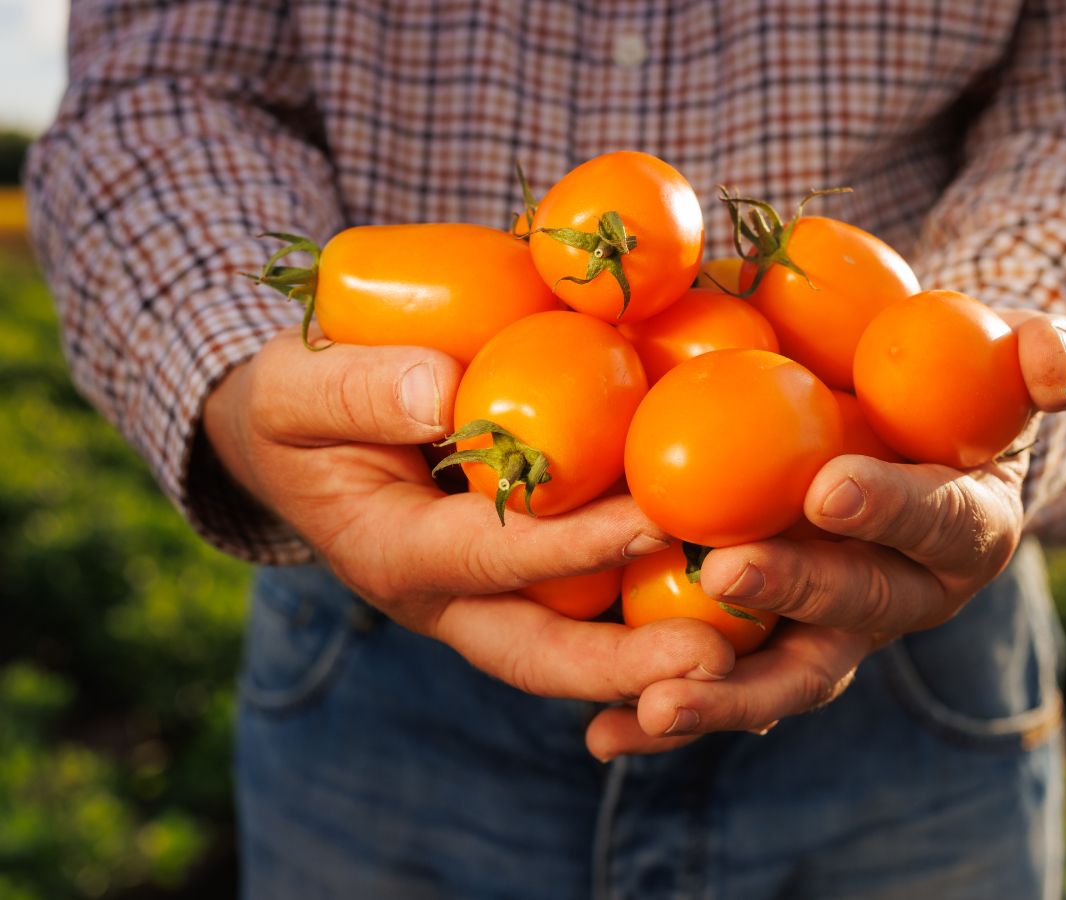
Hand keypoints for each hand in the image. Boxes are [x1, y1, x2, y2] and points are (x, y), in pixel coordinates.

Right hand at [204, 326, 735, 701]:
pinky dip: (649, 606)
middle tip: (719, 663)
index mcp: (390, 553)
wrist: (296, 440)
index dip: (571, 547)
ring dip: (654, 652)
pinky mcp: (517, 579)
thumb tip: (444, 393)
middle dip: (627, 666)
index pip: (489, 559)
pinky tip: (727, 585)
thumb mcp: (296, 387)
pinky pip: (586, 607)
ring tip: (748, 641)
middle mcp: (445, 599)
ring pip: (575, 643)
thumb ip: (357, 389)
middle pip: (543, 651)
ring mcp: (485, 599)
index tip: (656, 524)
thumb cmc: (296, 406)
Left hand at [586, 311, 1065, 757]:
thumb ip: (1048, 356)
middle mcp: (904, 596)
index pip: (939, 521)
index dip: (892, 510)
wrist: (904, 432)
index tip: (829, 490)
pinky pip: (725, 684)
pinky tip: (605, 736)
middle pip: (854, 609)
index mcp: (965, 530)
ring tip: (653, 706)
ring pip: (789, 676)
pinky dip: (667, 716)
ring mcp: (834, 630)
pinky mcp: (770, 644)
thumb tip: (1052, 364)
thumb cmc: (955, 386)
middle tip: (723, 573)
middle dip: (792, 594)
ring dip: (724, 696)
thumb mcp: (1014, 355)